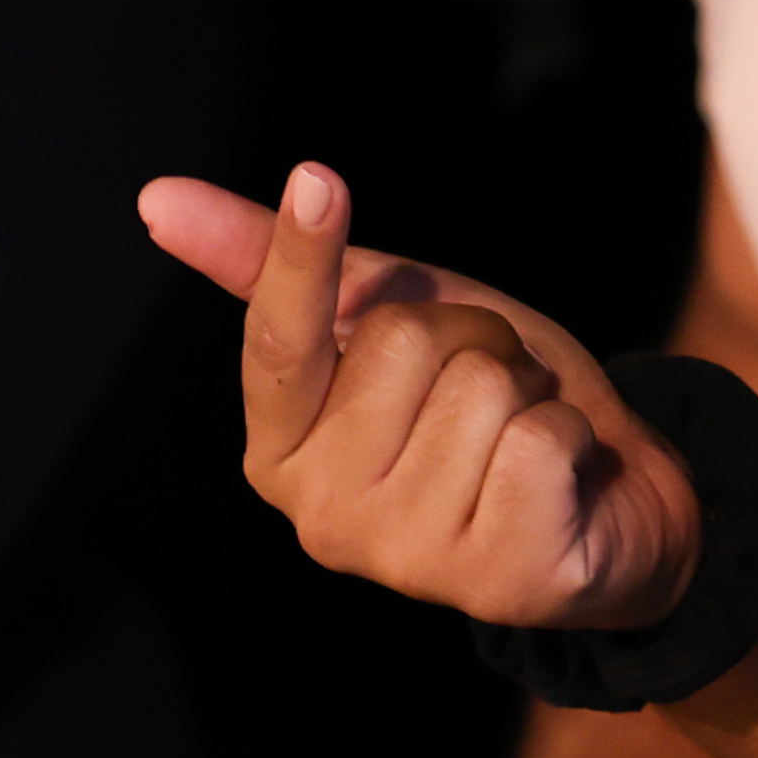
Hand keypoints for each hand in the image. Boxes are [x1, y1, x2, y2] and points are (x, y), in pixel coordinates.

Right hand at [137, 170, 701, 626]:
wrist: (603, 498)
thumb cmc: (473, 399)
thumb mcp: (382, 317)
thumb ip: (273, 267)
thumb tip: (154, 198)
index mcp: (279, 451)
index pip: (279, 337)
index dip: (299, 253)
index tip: (316, 175)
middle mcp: (322, 517)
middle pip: (403, 338)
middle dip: (471, 337)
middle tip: (490, 388)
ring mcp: (406, 559)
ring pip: (480, 384)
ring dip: (526, 388)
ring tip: (521, 435)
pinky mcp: (496, 581)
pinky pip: (537, 438)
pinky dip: (568, 433)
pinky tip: (559, 480)